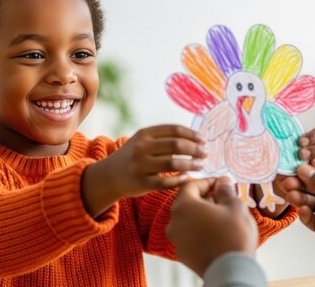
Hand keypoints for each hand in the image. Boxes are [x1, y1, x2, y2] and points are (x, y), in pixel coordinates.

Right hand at [82, 125, 205, 216]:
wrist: (109, 176)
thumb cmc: (133, 156)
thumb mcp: (143, 140)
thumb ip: (163, 137)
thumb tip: (195, 137)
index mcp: (144, 134)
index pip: (173, 130)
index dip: (192, 134)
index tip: (203, 140)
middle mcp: (141, 148)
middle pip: (175, 145)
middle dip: (195, 149)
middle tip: (205, 153)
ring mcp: (140, 166)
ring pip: (172, 163)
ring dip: (191, 164)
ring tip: (201, 166)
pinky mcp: (140, 183)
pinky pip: (165, 182)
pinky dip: (179, 180)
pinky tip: (187, 178)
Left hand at [167, 177, 257, 276]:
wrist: (232, 271)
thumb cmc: (233, 236)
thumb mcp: (234, 206)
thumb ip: (225, 191)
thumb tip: (222, 183)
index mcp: (184, 206)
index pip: (190, 185)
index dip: (207, 182)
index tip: (221, 183)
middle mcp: (174, 222)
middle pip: (187, 202)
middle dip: (205, 198)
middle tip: (222, 198)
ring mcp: (176, 240)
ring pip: (187, 220)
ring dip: (202, 215)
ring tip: (221, 216)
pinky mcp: (183, 255)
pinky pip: (189, 236)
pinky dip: (200, 230)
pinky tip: (216, 232)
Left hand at [255, 127, 314, 217]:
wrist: (286, 190)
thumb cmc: (284, 171)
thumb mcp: (282, 163)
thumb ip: (283, 158)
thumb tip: (277, 156)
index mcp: (314, 144)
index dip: (313, 135)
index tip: (300, 142)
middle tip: (302, 155)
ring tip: (312, 167)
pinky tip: (314, 184)